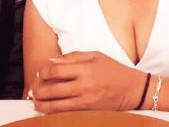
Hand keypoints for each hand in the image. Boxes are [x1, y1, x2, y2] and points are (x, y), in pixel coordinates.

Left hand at [29, 51, 145, 113]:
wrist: (134, 89)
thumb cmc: (115, 70)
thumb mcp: (96, 56)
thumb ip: (74, 57)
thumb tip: (52, 61)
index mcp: (86, 68)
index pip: (55, 69)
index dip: (43, 71)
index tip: (41, 72)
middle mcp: (84, 85)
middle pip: (52, 88)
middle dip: (38, 89)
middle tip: (34, 88)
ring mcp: (86, 100)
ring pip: (55, 104)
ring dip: (42, 103)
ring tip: (36, 101)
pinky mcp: (88, 111)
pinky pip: (65, 113)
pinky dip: (53, 111)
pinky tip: (47, 109)